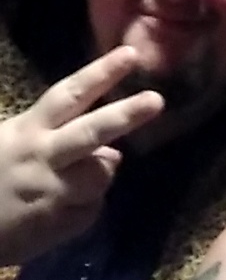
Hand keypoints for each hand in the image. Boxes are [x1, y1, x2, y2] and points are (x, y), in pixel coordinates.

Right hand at [0, 45, 163, 264]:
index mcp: (29, 130)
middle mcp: (43, 157)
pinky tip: (61, 208)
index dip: (100, 73)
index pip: (70, 95)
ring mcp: (53, 192)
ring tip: (74, 180)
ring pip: (101, 175)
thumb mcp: (12, 141)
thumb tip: (111, 149)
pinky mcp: (59, 225)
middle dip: (126, 115)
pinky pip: (91, 210)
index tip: (131, 54)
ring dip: (99, 173)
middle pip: (91, 132)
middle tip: (157, 100)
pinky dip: (85, 206)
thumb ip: (57, 135)